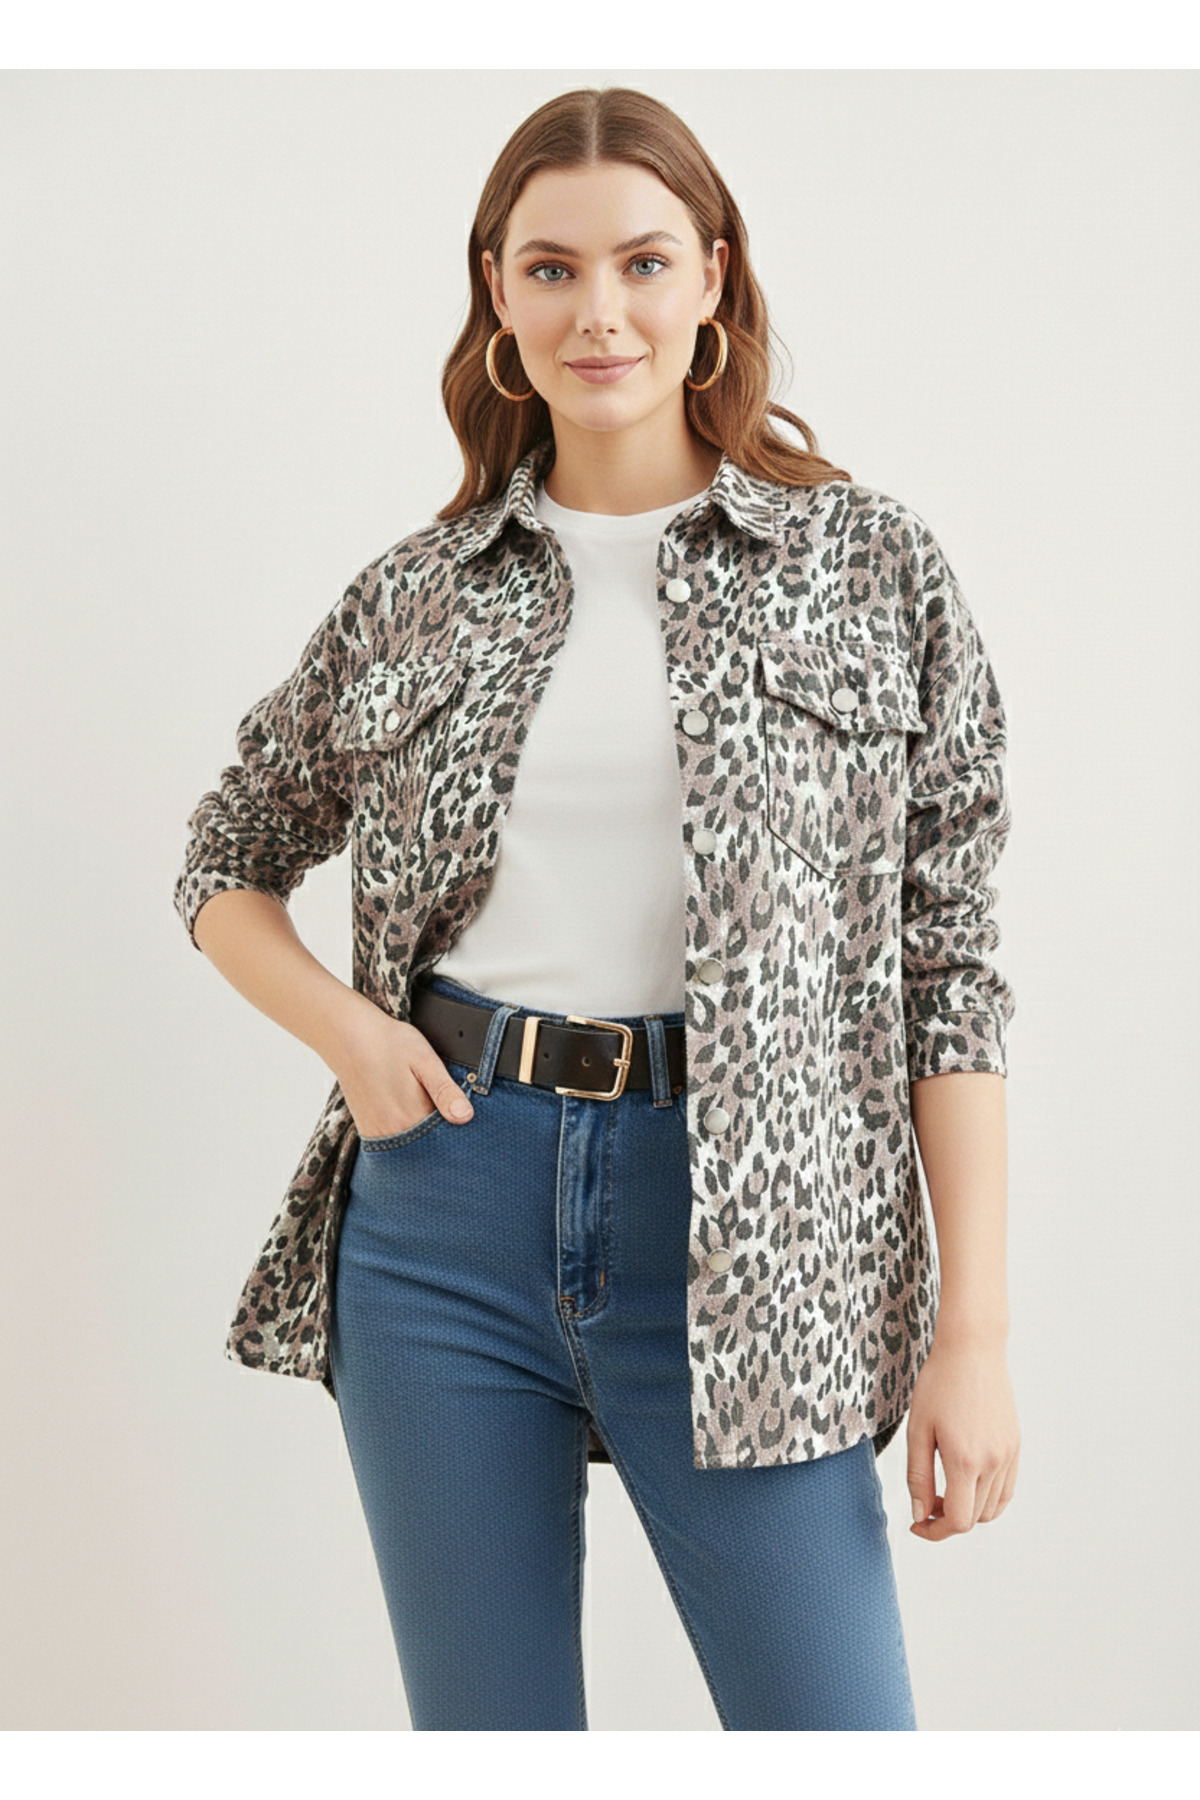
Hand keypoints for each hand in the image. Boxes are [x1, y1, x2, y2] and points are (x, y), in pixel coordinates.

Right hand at [333, 1009, 474, 1139]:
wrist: (350, 1037)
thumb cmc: (389, 1044)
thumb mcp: (425, 1061)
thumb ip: (445, 1091)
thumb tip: (465, 1116)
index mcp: (412, 1118)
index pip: (446, 1138)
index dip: (457, 1127)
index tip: (460, 1114)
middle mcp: (393, 1133)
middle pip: (429, 1145)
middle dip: (440, 1132)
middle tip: (437, 1102)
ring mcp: (378, 1134)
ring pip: (412, 1145)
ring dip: (423, 1133)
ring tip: (419, 1102)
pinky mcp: (368, 1130)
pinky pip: (395, 1141)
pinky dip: (406, 1133)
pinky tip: (407, 1112)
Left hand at [906, 1334, 1019, 1540]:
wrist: (972, 1350)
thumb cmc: (939, 1383)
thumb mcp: (918, 1429)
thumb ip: (918, 1476)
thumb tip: (920, 1514)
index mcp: (965, 1460)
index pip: (958, 1520)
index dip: (935, 1531)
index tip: (917, 1524)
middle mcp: (993, 1463)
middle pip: (975, 1518)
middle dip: (947, 1521)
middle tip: (925, 1502)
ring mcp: (1008, 1455)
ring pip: (992, 1508)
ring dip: (968, 1510)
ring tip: (944, 1490)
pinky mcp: (1015, 1446)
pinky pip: (1006, 1489)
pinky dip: (987, 1498)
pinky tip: (966, 1482)